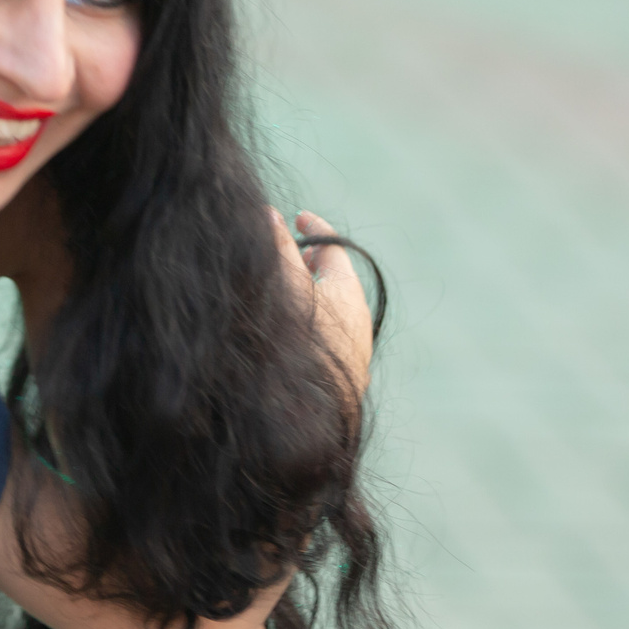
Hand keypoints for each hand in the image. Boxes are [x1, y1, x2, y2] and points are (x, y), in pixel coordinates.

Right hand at [274, 209, 373, 400]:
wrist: (308, 413)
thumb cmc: (300, 341)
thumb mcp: (286, 286)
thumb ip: (278, 249)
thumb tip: (269, 214)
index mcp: (348, 291)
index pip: (333, 246)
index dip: (313, 228)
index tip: (297, 218)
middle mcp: (359, 319)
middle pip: (334, 278)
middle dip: (308, 264)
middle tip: (282, 256)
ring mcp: (355, 350)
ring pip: (332, 312)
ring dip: (309, 298)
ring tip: (281, 295)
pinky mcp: (346, 376)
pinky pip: (330, 339)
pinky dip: (312, 326)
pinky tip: (291, 336)